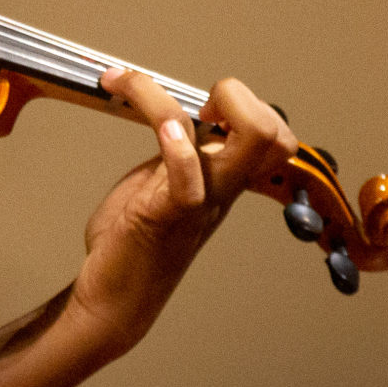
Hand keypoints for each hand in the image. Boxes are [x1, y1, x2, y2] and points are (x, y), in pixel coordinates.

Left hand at [67, 70, 297, 357]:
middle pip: (274, 133)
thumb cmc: (133, 241)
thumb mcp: (162, 183)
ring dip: (180, 98)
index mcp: (223, 179)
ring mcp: (202, 201)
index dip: (244, 104)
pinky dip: (171, 141)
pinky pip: (190, 174)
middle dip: (237, 96)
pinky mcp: (168, 215)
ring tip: (132, 88)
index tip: (200, 102)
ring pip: (247, 140)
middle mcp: (222, 189)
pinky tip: (136, 118)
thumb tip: (177, 117)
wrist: (114, 298)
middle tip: (190, 105)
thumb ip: (177, 153)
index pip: (273, 134)